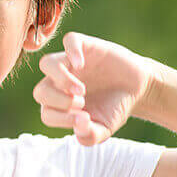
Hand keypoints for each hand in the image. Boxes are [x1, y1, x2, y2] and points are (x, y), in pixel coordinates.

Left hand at [32, 32, 160, 145]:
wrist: (136, 87)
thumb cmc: (114, 107)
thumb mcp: (105, 128)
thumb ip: (90, 136)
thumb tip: (79, 127)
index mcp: (59, 105)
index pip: (47, 114)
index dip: (62, 119)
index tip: (86, 120)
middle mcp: (59, 84)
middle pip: (40, 91)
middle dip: (58, 101)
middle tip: (82, 102)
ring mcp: (69, 63)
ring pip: (47, 64)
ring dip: (60, 79)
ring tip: (80, 89)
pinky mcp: (85, 46)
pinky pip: (69, 41)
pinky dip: (72, 51)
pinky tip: (82, 64)